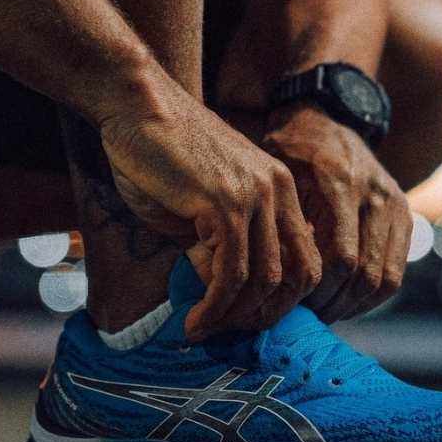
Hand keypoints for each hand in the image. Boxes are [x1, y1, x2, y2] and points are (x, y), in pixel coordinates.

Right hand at [98, 78, 321, 336]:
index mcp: (279, 189)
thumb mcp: (198, 206)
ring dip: (236, 317)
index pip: (305, 260)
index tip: (248, 321)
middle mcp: (278, 192)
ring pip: (265, 280)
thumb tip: (221, 293)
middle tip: (230, 335)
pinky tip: (195, 320)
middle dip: (265, 316)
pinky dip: (215, 307)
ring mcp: (255, 197)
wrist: (136, 107)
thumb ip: (216, 244)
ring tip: (205, 330)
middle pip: (298, 276)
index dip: (282, 301)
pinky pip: (231, 273)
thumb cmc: (157, 152)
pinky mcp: (225, 204)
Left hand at [261, 103, 410, 321]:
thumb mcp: (277, 172)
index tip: (292, 304)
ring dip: (355, 305)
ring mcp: (396, 205)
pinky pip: (397, 270)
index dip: (318, 289)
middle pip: (365, 273)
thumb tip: (270, 274)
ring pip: (386, 278)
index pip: (340, 257)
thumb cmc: (289, 147)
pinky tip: (346, 303)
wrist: (326, 116)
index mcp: (342, 183)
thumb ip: (280, 217)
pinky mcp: (406, 215)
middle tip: (306, 318)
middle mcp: (376, 194)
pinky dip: (373, 295)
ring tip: (324, 315)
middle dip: (335, 304)